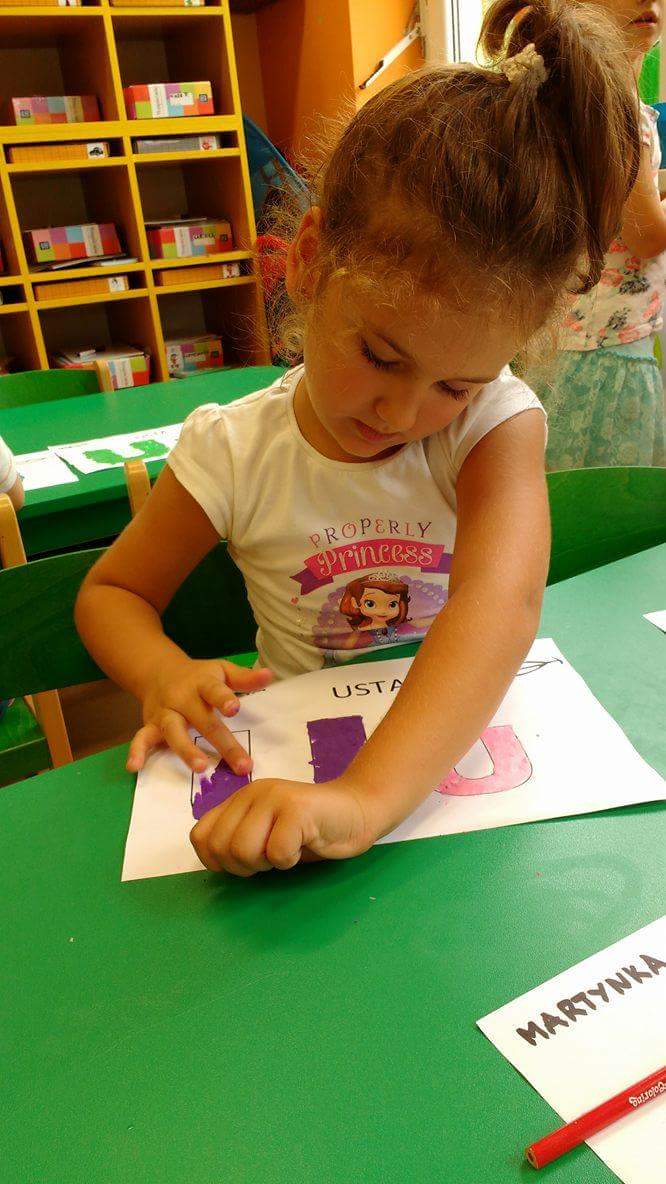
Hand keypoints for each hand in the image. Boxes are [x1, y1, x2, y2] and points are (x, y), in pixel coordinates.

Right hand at [126, 655, 272, 773]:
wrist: (158, 671)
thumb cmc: (199, 676)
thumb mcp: (221, 671)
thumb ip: (244, 677)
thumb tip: (270, 675)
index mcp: (202, 683)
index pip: (213, 690)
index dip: (223, 698)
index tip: (235, 708)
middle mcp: (182, 698)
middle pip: (202, 720)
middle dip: (223, 743)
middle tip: (242, 764)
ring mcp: (165, 713)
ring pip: (173, 732)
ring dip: (185, 750)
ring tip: (200, 767)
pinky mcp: (150, 725)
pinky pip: (141, 738)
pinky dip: (136, 752)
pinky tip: (134, 767)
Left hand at [190, 776, 373, 876]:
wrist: (358, 810)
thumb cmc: (312, 831)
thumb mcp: (266, 834)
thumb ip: (238, 838)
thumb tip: (214, 862)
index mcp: (240, 799)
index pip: (200, 836)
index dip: (216, 861)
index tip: (245, 863)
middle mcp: (252, 793)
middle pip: (220, 847)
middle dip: (243, 866)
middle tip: (271, 858)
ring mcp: (274, 798)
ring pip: (243, 850)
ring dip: (266, 863)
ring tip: (286, 851)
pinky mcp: (297, 808)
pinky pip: (277, 853)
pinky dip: (290, 861)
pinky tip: (304, 846)